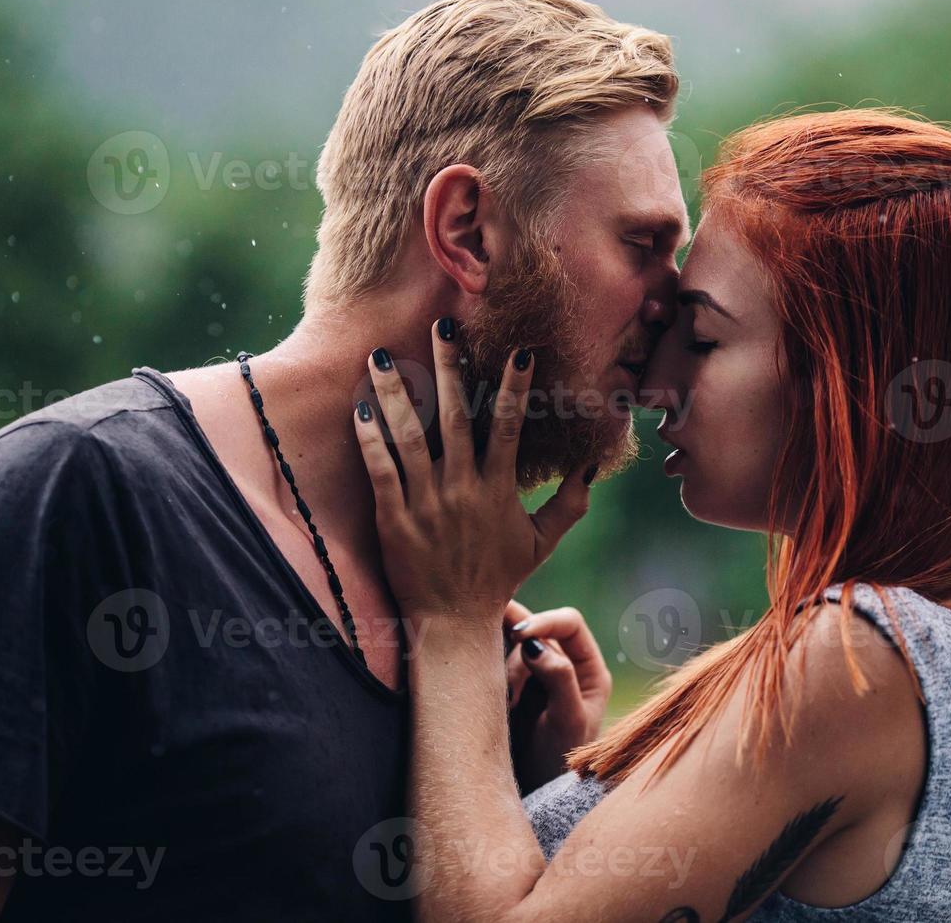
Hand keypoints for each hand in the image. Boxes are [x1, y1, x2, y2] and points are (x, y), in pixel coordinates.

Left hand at [354, 323, 595, 629]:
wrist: (453, 623)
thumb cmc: (498, 578)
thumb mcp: (543, 542)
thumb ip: (570, 502)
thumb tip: (590, 465)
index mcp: (498, 490)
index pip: (509, 427)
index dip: (514, 388)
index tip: (519, 351)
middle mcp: (463, 490)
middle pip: (456, 417)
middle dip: (449, 369)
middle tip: (441, 327)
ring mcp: (426, 504)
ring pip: (410, 437)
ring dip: (395, 394)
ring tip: (380, 356)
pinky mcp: (393, 520)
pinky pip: (380, 472)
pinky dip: (370, 440)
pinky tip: (360, 410)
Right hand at [503, 601, 612, 792]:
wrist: (534, 795)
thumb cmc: (559, 762)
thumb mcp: (567, 722)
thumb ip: (558, 679)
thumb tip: (536, 644)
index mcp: (589, 670)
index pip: (569, 624)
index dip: (544, 621)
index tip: (519, 634)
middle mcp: (564, 666)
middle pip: (538, 632)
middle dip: (519, 647)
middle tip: (507, 676)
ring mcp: (536, 677)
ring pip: (514, 649)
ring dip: (505, 668)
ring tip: (508, 704)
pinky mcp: (512, 688)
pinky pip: (498, 666)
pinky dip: (492, 675)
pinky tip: (497, 700)